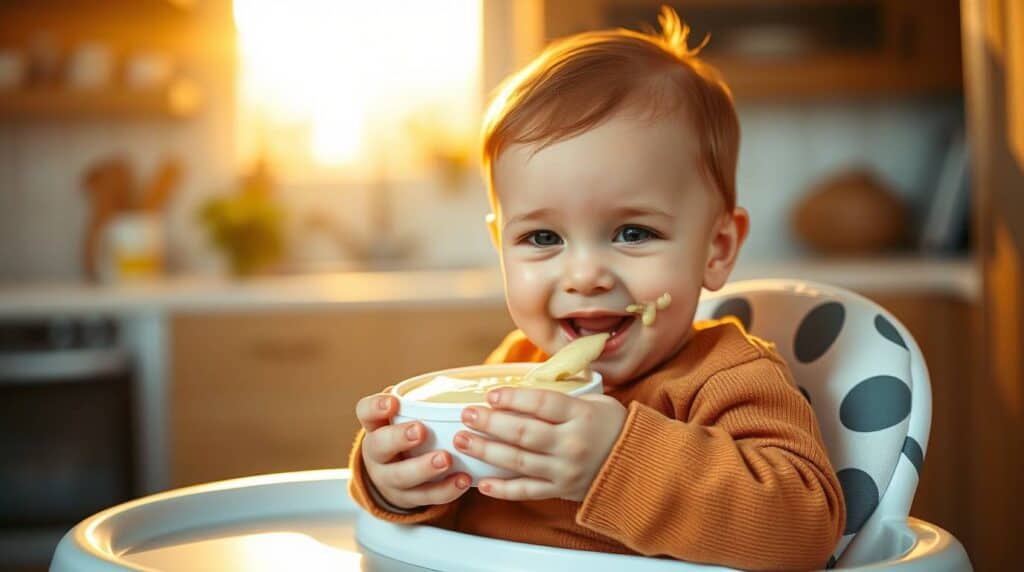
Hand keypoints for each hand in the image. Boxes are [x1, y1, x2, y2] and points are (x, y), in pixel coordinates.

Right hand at [356, 393, 470, 509]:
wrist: (396, 478)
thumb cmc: (408, 434)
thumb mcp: (406, 417)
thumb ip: (421, 402)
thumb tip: (459, 384)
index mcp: (376, 426)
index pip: (365, 412)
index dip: (375, 407)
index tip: (393, 402)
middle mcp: (377, 454)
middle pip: (379, 447)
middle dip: (399, 438)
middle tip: (420, 431)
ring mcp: (389, 479)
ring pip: (401, 477)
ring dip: (424, 468)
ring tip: (446, 459)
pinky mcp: (407, 499)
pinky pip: (425, 497)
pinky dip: (445, 490)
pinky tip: (463, 479)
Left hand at [454, 387, 626, 501]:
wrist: (640, 467)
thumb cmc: (613, 428)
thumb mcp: (597, 402)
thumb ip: (564, 395)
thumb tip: (524, 383)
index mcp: (582, 415)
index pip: (543, 403)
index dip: (514, 398)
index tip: (491, 395)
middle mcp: (572, 444)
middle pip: (524, 432)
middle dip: (490, 423)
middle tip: (467, 415)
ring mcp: (565, 470)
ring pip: (519, 461)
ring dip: (487, 451)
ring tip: (463, 440)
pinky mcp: (561, 491)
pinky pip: (528, 492)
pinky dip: (503, 489)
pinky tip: (482, 483)